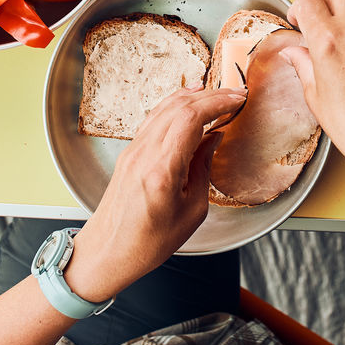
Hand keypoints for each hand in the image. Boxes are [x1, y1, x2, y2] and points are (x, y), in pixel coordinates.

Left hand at [67, 85, 245, 301]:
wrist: (108, 251)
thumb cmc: (149, 242)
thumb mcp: (192, 211)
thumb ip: (203, 169)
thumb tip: (213, 138)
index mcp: (162, 170)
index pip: (191, 118)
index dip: (217, 103)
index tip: (237, 99)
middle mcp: (144, 153)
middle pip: (179, 107)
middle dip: (211, 96)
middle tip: (234, 94)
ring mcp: (133, 150)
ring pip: (164, 108)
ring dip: (192, 97)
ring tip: (216, 93)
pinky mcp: (129, 152)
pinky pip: (154, 118)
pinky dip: (174, 105)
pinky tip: (187, 102)